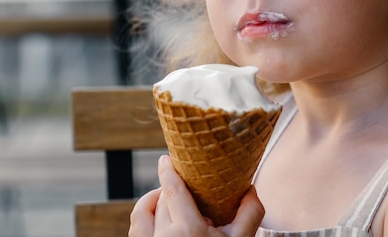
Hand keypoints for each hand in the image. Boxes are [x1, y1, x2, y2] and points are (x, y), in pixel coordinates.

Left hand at [129, 155, 264, 236]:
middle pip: (162, 201)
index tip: (166, 158)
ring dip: (151, 202)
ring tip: (163, 197)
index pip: (171, 189)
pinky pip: (136, 231)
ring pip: (142, 215)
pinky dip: (144, 218)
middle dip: (169, 188)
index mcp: (188, 231)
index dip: (167, 170)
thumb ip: (249, 213)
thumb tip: (251, 187)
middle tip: (179, 179)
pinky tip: (156, 217)